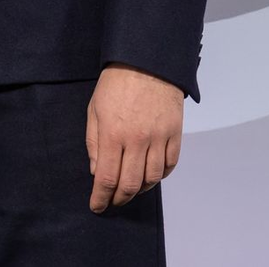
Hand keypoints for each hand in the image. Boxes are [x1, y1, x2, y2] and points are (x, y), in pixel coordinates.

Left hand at [85, 63, 183, 213]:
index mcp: (112, 133)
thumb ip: (94, 142)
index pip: (107, 177)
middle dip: (119, 199)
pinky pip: (169, 166)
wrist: (146, 64)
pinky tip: (150, 175)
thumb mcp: (94, 109)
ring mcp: (158, 139)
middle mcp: (136, 141)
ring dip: (139, 189)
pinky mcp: (174, 136)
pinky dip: (159, 176)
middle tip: (112, 201)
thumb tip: (97, 171)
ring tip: (129, 189)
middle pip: (130, 184)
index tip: (97, 206)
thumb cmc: (115, 84)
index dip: (101, 197)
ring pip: (151, 179)